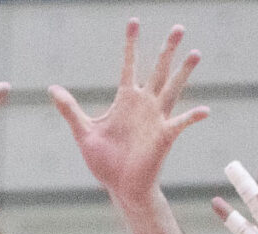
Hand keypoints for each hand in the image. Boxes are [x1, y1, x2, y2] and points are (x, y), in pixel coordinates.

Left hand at [50, 20, 207, 208]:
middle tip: (179, 27)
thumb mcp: (84, 132)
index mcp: (125, 100)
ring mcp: (156, 119)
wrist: (120, 188)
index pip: (129, 65)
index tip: (134, 22)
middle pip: (158, 70)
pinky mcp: (164, 137)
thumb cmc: (105, 163)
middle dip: (167, 49)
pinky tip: (204, 110)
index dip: (131, 44)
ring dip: (184, 72)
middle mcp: (144, 105)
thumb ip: (70, 110)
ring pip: (172, 89)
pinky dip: (191, 117)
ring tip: (195, 53)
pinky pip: (180, 124)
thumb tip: (52, 88)